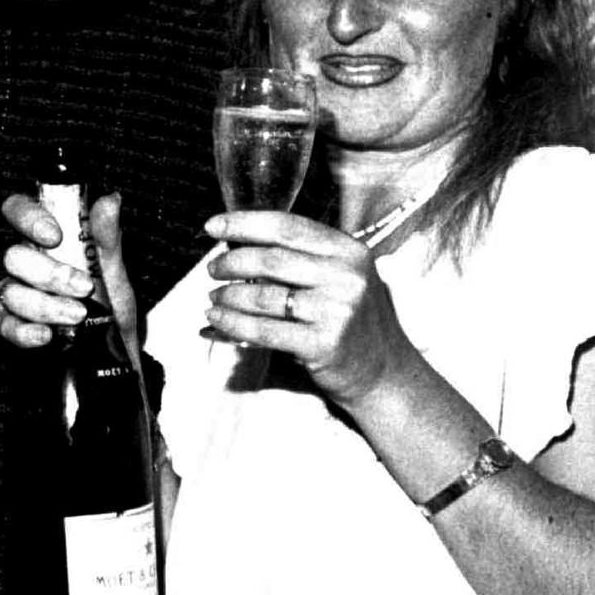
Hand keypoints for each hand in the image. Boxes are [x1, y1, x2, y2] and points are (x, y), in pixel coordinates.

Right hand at [0, 191, 139, 355]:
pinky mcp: (10, 323)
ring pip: (10, 292)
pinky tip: (47, 335)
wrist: (115, 346)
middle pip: (13, 256)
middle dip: (48, 274)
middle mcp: (25, 261)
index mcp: (45, 236)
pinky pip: (3, 324)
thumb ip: (107, 237)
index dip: (28, 218)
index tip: (54, 236)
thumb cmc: (110, 300)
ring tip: (78, 316)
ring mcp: (14, 292)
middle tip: (84, 287)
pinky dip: (23, 331)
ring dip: (45, 305)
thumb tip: (110, 201)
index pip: (18, 210)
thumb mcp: (115, 268)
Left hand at [201, 210, 420, 406]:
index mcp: (348, 250)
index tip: (212, 226)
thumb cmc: (349, 320)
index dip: (244, 223)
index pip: (287, 226)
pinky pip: (264, 330)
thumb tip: (235, 245)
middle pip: (270, 258)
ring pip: (262, 296)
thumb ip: (299, 259)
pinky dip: (232, 324)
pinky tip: (216, 321)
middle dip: (231, 262)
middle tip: (213, 270)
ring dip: (227, 296)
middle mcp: (346, 275)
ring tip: (213, 299)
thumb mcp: (338, 278)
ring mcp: (337, 310)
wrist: (382, 371)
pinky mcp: (323, 343)